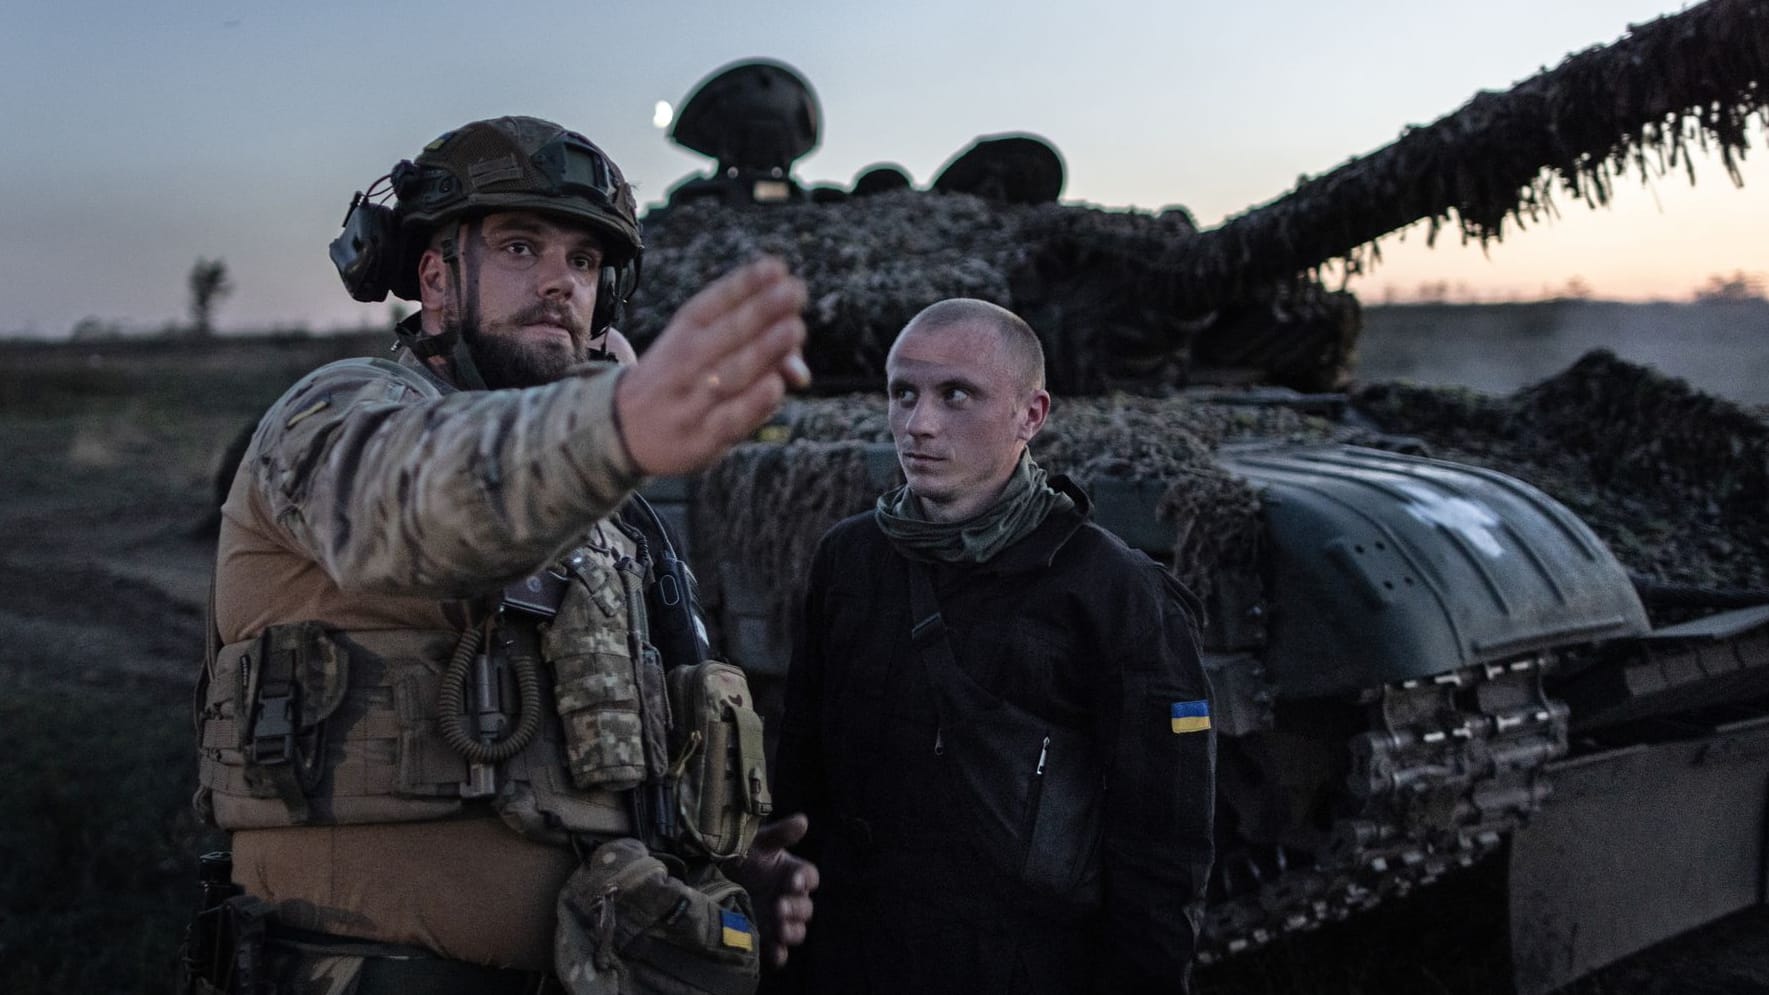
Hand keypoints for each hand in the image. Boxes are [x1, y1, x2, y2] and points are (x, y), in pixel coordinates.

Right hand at [614, 257, 809, 475]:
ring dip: (764, 351)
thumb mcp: (701, 349)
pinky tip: (776, 385)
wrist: (625, 429)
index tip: (776, 268)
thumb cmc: (683, 379)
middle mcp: (683, 364)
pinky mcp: (701, 440)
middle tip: (793, 292)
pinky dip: (753, 403)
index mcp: (684, 332)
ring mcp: (691, 402)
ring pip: (731, 374)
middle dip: (761, 312)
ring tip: (794, 329)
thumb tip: (801, 370)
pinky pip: (730, 419)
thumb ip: (754, 347)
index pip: (713, 303)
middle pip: (726, 335)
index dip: (745, 285)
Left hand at [730, 813, 819, 967]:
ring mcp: (777, 920)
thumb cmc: (737, 855)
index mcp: (791, 873)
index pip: (809, 877)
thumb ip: (779, 834)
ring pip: (797, 930)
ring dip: (792, 931)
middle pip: (805, 908)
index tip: (794, 881)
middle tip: (780, 907)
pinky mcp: (764, 938)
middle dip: (796, 909)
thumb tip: (803, 821)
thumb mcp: (755, 842)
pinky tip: (775, 953)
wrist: (708, 877)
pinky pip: (779, 951)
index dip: (805, 880)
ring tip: (780, 930)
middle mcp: (788, 897)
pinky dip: (780, 954)